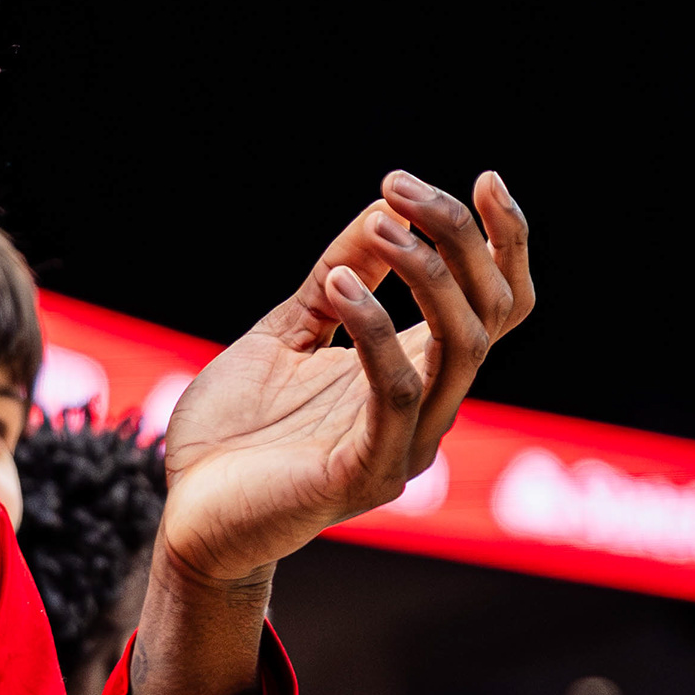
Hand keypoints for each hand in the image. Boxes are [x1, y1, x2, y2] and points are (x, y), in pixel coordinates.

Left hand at [159, 171, 531, 591]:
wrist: (188, 517)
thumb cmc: (237, 432)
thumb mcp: (286, 333)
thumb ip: (336, 282)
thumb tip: (382, 209)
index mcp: (417, 373)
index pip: (498, 306)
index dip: (507, 243)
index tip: (487, 177)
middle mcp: (429, 409)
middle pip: (487, 314)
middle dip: (458, 239)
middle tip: (400, 185)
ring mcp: (405, 446)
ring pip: (460, 349)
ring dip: (426, 275)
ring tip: (379, 223)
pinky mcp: (366, 475)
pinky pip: (396, 394)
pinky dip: (374, 331)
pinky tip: (337, 284)